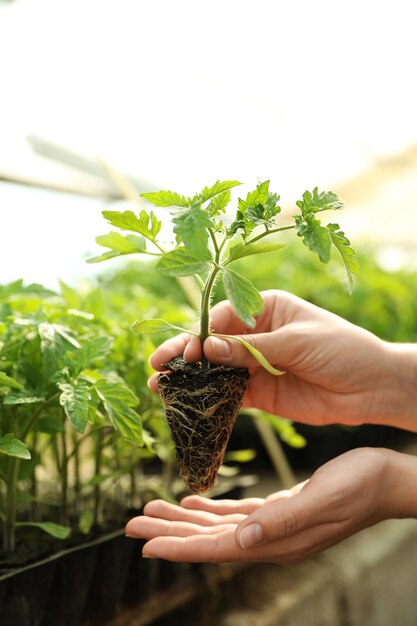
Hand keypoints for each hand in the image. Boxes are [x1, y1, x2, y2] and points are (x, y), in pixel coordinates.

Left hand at [125, 448, 416, 563]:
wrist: (385, 480)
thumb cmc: (361, 486)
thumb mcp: (323, 500)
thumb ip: (283, 521)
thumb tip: (242, 540)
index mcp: (278, 540)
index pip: (218, 548)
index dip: (180, 547)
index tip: (144, 544)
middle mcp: (271, 538)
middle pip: (208, 539)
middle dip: (169, 531)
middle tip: (132, 522)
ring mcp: (274, 526)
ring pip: (217, 526)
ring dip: (183, 519)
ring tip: (152, 509)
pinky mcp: (279, 509)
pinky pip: (236, 513)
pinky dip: (210, 508)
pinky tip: (193, 501)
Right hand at [149, 290, 416, 429]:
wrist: (373, 387)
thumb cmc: (342, 349)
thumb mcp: (297, 342)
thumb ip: (252, 348)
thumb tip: (208, 348)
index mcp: (266, 308)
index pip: (223, 317)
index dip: (200, 334)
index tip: (186, 351)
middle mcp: (257, 334)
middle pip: (213, 343)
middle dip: (184, 353)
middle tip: (156, 366)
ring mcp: (257, 364)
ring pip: (216, 370)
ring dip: (190, 378)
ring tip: (160, 387)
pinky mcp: (261, 392)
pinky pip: (230, 394)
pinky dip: (210, 399)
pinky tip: (188, 404)